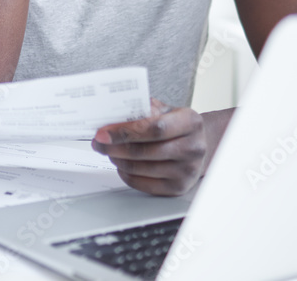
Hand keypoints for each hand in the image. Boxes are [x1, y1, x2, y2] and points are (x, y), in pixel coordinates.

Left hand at [91, 98, 207, 195]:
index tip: (103, 133)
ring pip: (140, 168)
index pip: (154, 128)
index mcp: (190, 122)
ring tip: (109, 151)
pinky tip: (121, 164)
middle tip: (98, 142)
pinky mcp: (178, 187)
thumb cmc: (177, 126)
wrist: (198, 145)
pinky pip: (143, 184)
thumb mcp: (165, 110)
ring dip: (117, 159)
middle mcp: (193, 147)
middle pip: (144, 151)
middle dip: (114, 147)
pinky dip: (126, 174)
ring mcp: (187, 170)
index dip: (125, 131)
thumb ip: (142, 109)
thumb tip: (111, 115)